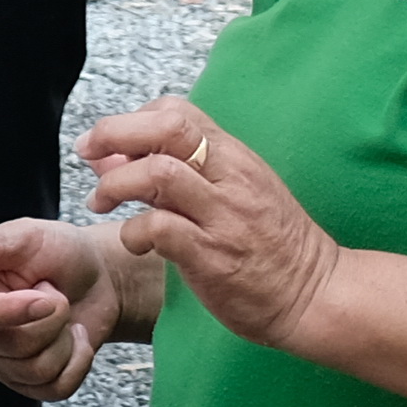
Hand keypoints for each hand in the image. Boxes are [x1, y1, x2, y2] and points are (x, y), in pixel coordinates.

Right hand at [0, 211, 123, 402]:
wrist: (96, 279)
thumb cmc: (58, 254)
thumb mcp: (29, 239)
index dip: (13, 312)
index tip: (46, 297)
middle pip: (16, 349)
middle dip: (54, 321)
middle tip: (57, 294)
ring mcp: (1, 361)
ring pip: (37, 371)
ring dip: (68, 342)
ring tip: (64, 317)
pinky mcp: (28, 382)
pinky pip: (55, 389)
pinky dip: (79, 363)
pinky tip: (74, 341)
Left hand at [84, 99, 344, 354]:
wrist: (317, 295)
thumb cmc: (268, 245)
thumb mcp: (230, 195)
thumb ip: (174, 172)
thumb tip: (110, 157)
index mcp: (234, 158)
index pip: (177, 112)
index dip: (130, 120)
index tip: (106, 145)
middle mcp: (230, 178)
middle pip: (168, 127)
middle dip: (114, 134)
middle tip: (88, 155)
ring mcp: (224, 215)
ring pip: (159, 173)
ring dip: (115, 185)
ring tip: (101, 204)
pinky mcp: (214, 255)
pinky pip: (160, 228)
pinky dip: (133, 232)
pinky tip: (135, 243)